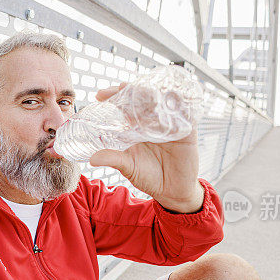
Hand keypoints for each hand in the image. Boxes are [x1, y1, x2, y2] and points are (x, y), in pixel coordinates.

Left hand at [88, 84, 203, 212]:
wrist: (173, 192)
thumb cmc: (149, 178)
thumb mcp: (129, 167)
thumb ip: (113, 159)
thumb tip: (92, 159)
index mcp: (137, 127)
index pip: (125, 106)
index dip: (115, 97)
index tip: (100, 94)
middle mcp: (153, 122)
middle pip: (143, 99)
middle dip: (132, 91)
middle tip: (120, 88)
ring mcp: (170, 124)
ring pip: (163, 102)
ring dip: (154, 93)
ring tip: (143, 91)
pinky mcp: (187, 131)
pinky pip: (186, 114)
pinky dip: (180, 105)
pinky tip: (171, 98)